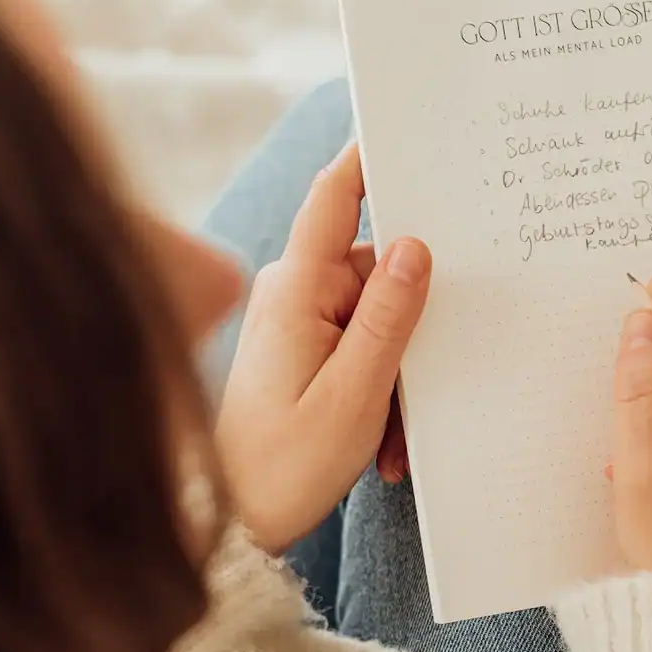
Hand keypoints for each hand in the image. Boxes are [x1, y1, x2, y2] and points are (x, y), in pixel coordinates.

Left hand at [215, 141, 429, 551]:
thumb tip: (417, 246)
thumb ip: (389, 317)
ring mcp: (293, 322)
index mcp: (297, 288)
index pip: (337, 198)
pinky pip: (356, 353)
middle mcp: (292, 293)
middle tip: (419, 395)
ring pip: (376, 323)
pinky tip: (375, 446)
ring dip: (395, 378)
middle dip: (410, 332)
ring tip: (386, 440)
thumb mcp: (354, 394)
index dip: (372, 159)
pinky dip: (376, 395)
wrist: (233, 524)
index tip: (410, 126)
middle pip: (378, 273)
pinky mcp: (297, 352)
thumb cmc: (282, 467)